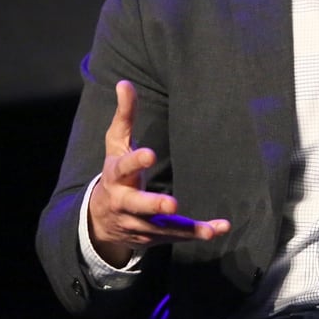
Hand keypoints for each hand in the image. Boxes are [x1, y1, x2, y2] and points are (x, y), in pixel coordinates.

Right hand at [87, 80, 230, 266]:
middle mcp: (125, 203)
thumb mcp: (115, 143)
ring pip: (161, 227)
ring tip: (209, 230)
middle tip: (171, 204)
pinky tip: (218, 229)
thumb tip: (124, 82)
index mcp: (116, 176)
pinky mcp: (153, 235)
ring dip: (185, 228)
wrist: (99, 220)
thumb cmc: (115, 172)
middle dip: (153, 205)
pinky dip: (197, 233)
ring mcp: (139, 223)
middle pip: (138, 205)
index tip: (150, 154)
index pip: (124, 167)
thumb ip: (125, 115)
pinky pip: (176, 236)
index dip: (135, 161)